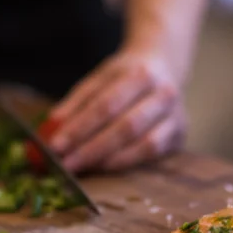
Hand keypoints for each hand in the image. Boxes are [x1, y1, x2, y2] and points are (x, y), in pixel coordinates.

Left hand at [48, 49, 187, 172]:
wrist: (164, 64)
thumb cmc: (125, 74)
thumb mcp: (100, 78)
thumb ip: (77, 102)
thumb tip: (52, 128)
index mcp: (140, 73)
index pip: (105, 105)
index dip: (79, 128)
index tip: (55, 146)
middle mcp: (163, 93)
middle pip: (125, 127)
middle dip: (91, 149)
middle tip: (65, 165)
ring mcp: (176, 114)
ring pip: (143, 144)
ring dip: (108, 159)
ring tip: (81, 168)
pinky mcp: (180, 133)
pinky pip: (152, 154)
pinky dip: (126, 161)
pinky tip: (104, 166)